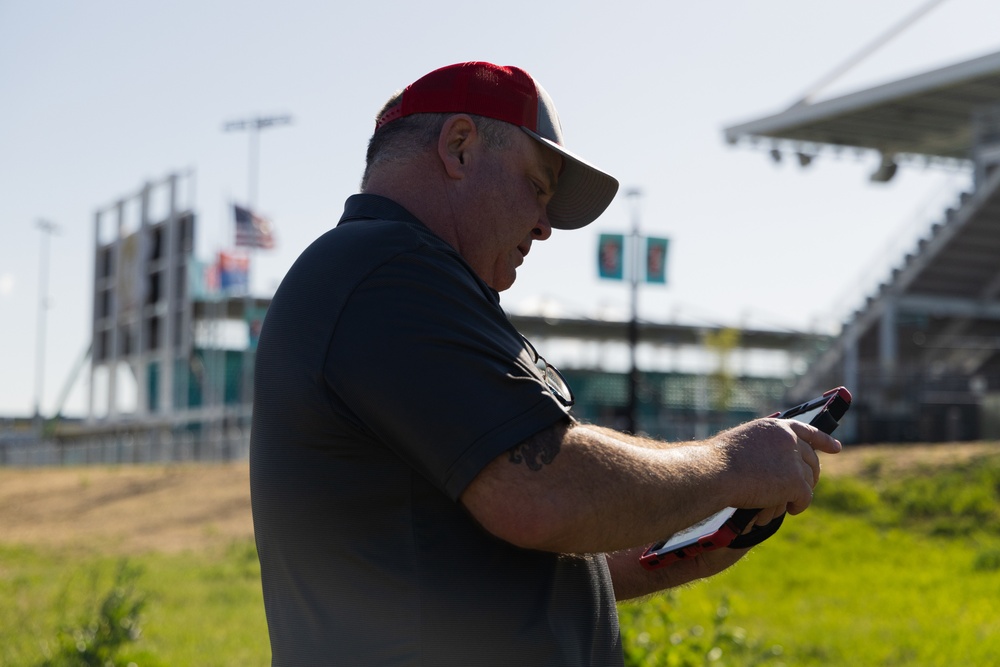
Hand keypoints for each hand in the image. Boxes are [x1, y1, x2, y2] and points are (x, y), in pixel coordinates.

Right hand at [715, 418, 840, 518]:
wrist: (714, 472)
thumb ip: (763, 448)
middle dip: (811, 475)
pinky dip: (798, 505)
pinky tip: (790, 509)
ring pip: (808, 480)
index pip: (807, 431)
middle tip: (804, 488)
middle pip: (812, 459)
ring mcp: (794, 460)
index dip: (823, 440)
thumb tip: (774, 463)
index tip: (836, 448)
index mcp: (776, 428)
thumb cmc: (718, 461)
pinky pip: (805, 497)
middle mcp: (789, 440)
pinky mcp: (796, 482)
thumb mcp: (743, 444)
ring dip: (800, 492)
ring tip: (788, 502)